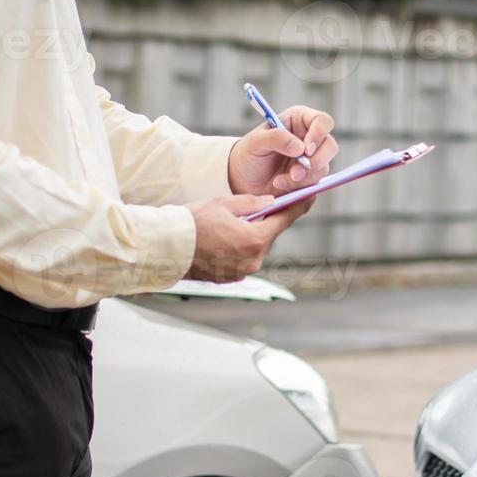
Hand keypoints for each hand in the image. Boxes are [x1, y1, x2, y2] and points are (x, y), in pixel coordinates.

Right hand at [183, 193, 315, 282]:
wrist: (166, 247)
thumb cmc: (192, 223)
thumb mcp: (224, 204)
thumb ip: (251, 203)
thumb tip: (270, 202)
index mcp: (254, 240)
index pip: (283, 220)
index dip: (297, 207)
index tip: (309, 198)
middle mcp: (252, 260)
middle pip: (267, 236)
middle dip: (265, 222)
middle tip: (261, 207)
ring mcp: (241, 272)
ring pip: (253, 248)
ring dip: (248, 236)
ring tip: (230, 224)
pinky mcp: (229, 278)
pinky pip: (241, 259)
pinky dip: (237, 249)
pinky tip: (222, 239)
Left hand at [228, 105, 338, 196]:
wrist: (243, 179)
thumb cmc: (248, 153)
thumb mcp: (255, 141)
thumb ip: (276, 138)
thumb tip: (300, 148)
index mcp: (299, 120)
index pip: (322, 121)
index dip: (319, 135)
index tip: (306, 150)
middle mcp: (310, 138)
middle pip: (330, 146)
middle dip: (315, 162)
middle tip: (295, 173)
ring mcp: (312, 159)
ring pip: (323, 168)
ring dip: (303, 178)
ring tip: (279, 181)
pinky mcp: (310, 178)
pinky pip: (315, 184)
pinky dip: (299, 188)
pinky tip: (281, 186)